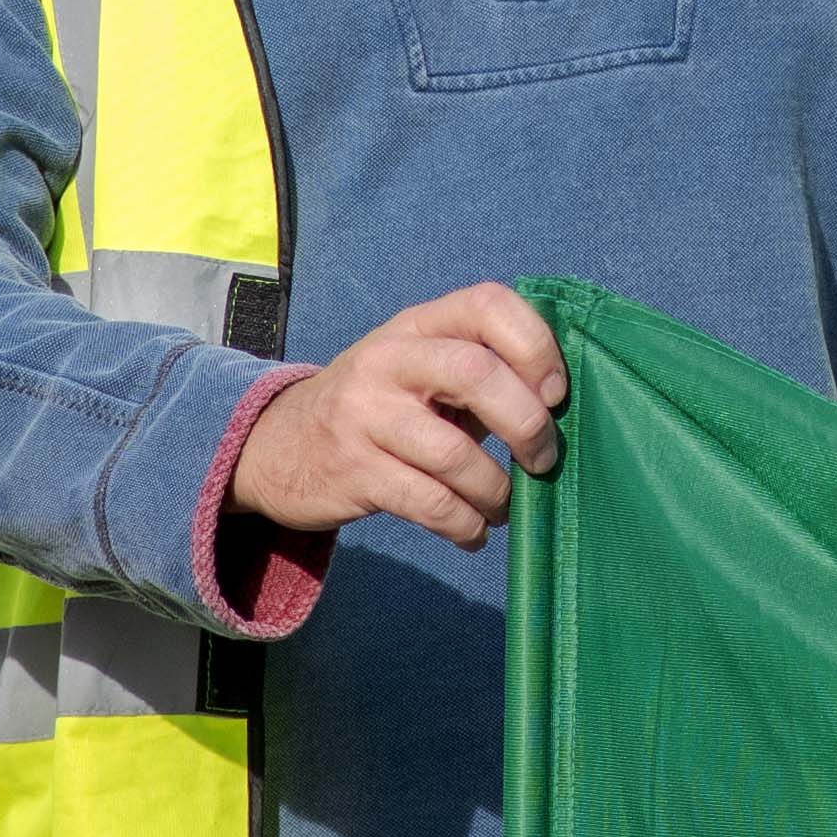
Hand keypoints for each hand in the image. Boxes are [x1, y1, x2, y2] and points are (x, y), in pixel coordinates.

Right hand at [226, 281, 569, 555]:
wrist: (277, 446)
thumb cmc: (380, 407)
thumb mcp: (419, 369)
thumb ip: (480, 372)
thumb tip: (559, 409)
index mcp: (418, 325)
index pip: (487, 304)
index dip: (535, 345)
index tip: (557, 394)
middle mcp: (389, 360)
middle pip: (476, 374)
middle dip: (527, 424)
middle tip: (544, 459)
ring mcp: (366, 415)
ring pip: (454, 454)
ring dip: (496, 491)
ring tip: (503, 506)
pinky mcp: (354, 471)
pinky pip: (430, 503)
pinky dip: (465, 525)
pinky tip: (473, 532)